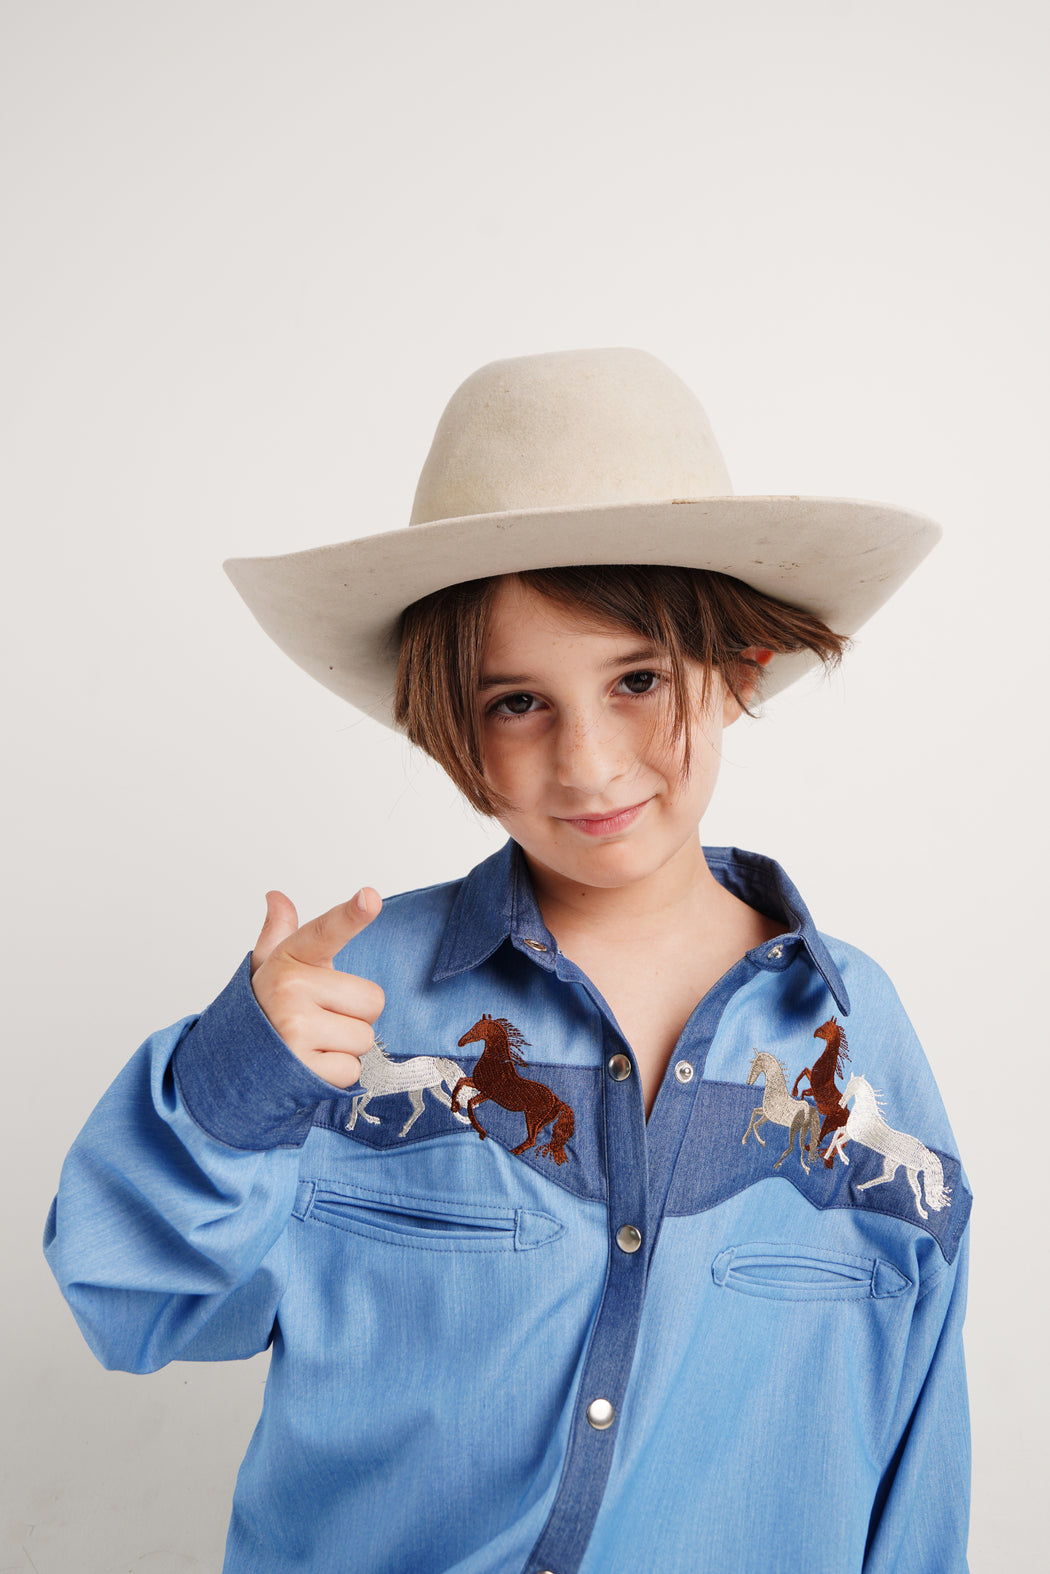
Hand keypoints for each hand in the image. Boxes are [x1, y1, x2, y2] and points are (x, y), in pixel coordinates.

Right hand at [249, 889, 383, 1087]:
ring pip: (364, 1038)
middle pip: (372, 1000)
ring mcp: (294, 1028)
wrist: (229, 1062)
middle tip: (320, 1019)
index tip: (370, 897)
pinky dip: (336, 1073)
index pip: (325, 931)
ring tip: (311, 1043)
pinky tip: (309, 1064)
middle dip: (354, 1015)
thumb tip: (276, 897)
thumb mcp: (269, 968)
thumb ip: (280, 931)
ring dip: (345, 1047)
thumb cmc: (263, 1010)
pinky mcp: (302, 1067)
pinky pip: (352, 1070)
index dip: (351, 915)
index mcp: (289, 960)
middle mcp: (289, 990)